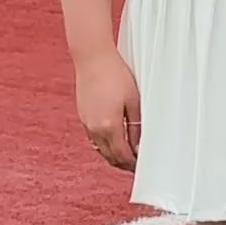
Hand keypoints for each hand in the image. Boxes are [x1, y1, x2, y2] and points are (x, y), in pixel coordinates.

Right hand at [75, 45, 141, 173]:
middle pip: (110, 157)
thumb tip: (139, 145)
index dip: (133, 164)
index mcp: (109, 126)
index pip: (122, 156)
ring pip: (100, 149)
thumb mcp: (133, 101)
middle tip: (136, 165)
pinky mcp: (83, 116)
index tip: (142, 166)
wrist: (92, 58)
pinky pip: (94, 139)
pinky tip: (114, 140)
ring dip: (113, 155)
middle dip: (123, 164)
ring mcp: (86, 123)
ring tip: (127, 155)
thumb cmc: (115, 74)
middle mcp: (95, 128)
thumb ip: (136, 126)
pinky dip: (104, 145)